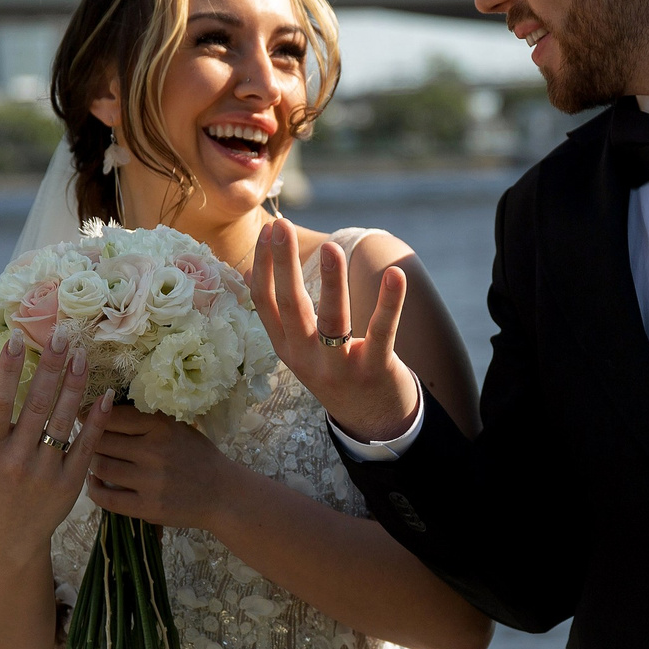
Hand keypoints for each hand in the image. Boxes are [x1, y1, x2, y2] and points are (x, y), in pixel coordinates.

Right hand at [0, 326, 107, 576]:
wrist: (5, 539)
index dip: (7, 370)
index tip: (18, 338)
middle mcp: (14, 461)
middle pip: (36, 406)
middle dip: (50, 368)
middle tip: (62, 335)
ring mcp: (44, 474)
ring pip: (64, 422)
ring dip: (75, 386)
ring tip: (82, 356)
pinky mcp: (69, 485)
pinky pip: (86, 446)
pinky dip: (97, 420)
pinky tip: (104, 395)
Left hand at [86, 406, 237, 530]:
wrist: (223, 494)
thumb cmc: (197, 457)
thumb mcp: (177, 428)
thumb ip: (145, 420)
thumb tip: (103, 409)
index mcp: (161, 426)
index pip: (112, 416)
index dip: (91, 415)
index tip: (83, 415)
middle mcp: (154, 452)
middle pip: (101, 441)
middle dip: (88, 439)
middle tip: (83, 439)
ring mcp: (150, 481)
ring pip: (100, 467)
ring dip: (91, 463)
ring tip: (92, 460)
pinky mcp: (148, 507)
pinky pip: (106, 498)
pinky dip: (94, 489)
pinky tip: (95, 482)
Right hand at [251, 220, 421, 442]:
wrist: (371, 422)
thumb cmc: (335, 370)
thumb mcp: (301, 347)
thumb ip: (282, 313)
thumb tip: (252, 270)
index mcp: (286, 348)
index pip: (265, 302)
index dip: (264, 266)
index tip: (268, 230)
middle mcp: (306, 358)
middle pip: (291, 306)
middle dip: (284, 264)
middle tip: (281, 226)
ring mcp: (339, 367)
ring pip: (332, 320)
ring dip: (331, 283)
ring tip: (332, 248)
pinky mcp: (373, 371)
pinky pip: (381, 333)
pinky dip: (389, 303)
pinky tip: (396, 275)